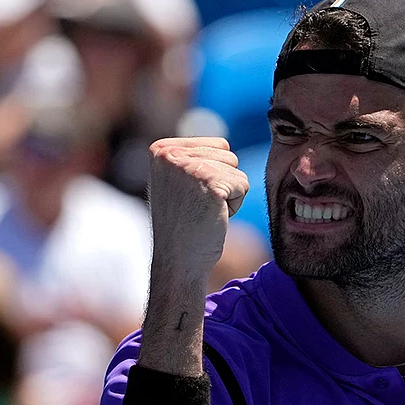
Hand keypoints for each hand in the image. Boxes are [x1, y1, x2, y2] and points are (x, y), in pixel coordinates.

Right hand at [148, 137, 248, 276]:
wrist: (178, 260)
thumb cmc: (182, 225)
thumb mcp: (177, 181)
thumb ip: (193, 158)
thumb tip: (223, 144)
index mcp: (161, 149)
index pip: (217, 144)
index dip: (213, 173)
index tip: (190, 195)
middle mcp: (170, 153)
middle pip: (228, 154)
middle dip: (222, 182)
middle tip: (198, 205)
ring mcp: (189, 166)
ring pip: (236, 169)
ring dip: (229, 193)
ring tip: (205, 210)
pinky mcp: (210, 182)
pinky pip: (243, 184)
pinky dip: (235, 204)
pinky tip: (213, 217)